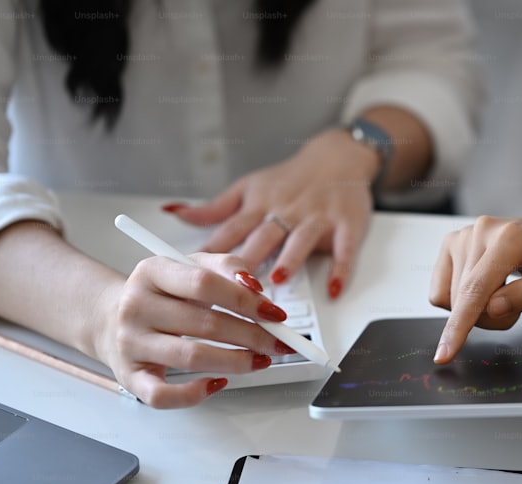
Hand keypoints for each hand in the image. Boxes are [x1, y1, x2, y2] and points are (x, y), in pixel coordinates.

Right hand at [92, 253, 296, 408]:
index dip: (246, 300)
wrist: (109, 318)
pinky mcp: (130, 377)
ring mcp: (130, 343)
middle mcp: (136, 307)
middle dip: (252, 336)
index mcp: (152, 272)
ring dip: (236, 362)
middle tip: (279, 343)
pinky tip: (219, 382)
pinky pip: (163, 395)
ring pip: (191, 358)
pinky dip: (195, 394)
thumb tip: (257, 290)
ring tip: (261, 360)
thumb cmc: (162, 294)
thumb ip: (226, 268)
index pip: (205, 283)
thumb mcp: (190, 266)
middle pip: (204, 323)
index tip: (275, 314)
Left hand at [163, 128, 378, 297]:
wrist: (338, 158)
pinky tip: (333, 288)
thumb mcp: (248, 188)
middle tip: (234, 288)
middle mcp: (286, 211)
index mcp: (259, 205)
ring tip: (280, 280)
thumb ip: (214, 208)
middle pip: (264, 237)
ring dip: (291, 259)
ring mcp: (317, 218)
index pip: (231, 231)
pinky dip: (340, 269)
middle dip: (248, 262)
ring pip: (302, 240)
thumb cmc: (290, 179)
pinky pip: (344, 249)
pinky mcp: (347, 225)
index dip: (213, 252)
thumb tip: (175, 213)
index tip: (197, 274)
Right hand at [429, 213, 521, 362]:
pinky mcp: (453, 243)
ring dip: (476, 310)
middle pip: (462, 299)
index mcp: (509, 238)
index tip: (444, 354)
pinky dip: (463, 300)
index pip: (475, 288)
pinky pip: (442, 289)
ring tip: (505, 294)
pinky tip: (488, 288)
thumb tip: (492, 309)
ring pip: (449, 297)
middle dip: (486, 317)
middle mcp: (480, 232)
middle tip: (516, 306)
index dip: (458, 325)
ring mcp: (464, 235)